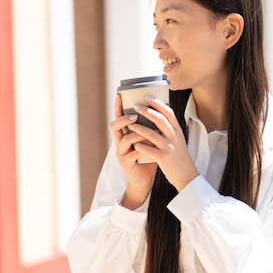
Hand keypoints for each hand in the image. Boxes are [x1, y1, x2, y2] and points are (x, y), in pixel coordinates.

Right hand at [109, 93, 157, 208]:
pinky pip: (132, 153)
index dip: (118, 105)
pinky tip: (149, 146)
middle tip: (134, 115)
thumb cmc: (147, 157)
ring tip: (145, 131)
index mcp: (125, 133)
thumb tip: (159, 108)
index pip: (119, 116)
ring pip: (123, 139)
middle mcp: (119, 142)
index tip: (120, 93)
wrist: (145, 179)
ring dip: (135, 133)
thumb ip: (149, 126)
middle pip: (113, 126)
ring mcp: (121, 152)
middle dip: (123, 119)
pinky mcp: (126, 163)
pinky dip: (141, 148)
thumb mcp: (148, 139)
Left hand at [128, 96, 198, 191]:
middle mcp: (174, 137)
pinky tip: (134, 144)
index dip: (158, 104)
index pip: (169, 113)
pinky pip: (150, 150)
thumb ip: (171, 129)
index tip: (148, 97)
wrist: (187, 176)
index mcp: (178, 131)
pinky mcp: (164, 159)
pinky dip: (141, 146)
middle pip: (160, 120)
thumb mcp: (179, 140)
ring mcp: (169, 148)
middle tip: (135, 105)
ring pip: (152, 134)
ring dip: (139, 128)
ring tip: (130, 124)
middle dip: (147, 111)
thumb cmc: (180, 157)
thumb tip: (160, 115)